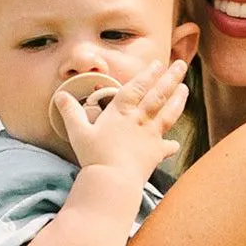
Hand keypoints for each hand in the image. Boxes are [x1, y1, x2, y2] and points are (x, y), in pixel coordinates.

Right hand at [53, 58, 190, 185]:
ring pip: (168, 114)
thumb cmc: (94, 156)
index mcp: (121, 112)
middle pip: (158, 95)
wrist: (113, 181)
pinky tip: (175, 144)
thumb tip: (60, 95)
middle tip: (180, 65)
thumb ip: (70, 112)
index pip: (137, 87)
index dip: (148, 74)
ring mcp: (150, 136)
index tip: (157, 63)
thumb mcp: (78, 132)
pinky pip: (166, 148)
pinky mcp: (155, 154)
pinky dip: (171, 145)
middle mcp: (139, 120)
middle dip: (170, 78)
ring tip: (185, 89)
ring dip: (178, 100)